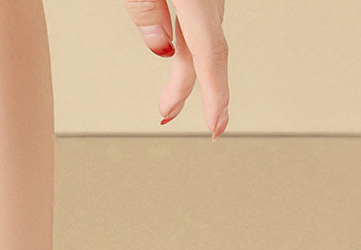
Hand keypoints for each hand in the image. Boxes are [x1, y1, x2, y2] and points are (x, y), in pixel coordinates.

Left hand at [123, 0, 228, 136]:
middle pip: (204, 51)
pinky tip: (179, 51)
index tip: (215, 126)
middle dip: (184, 88)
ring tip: (170, 96)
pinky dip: (190, 43)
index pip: (209, 53)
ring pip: (202, 37)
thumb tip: (160, 47)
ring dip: (187, 67)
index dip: (215, 96)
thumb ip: (146, 9)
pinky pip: (201, 22)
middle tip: (166, 114)